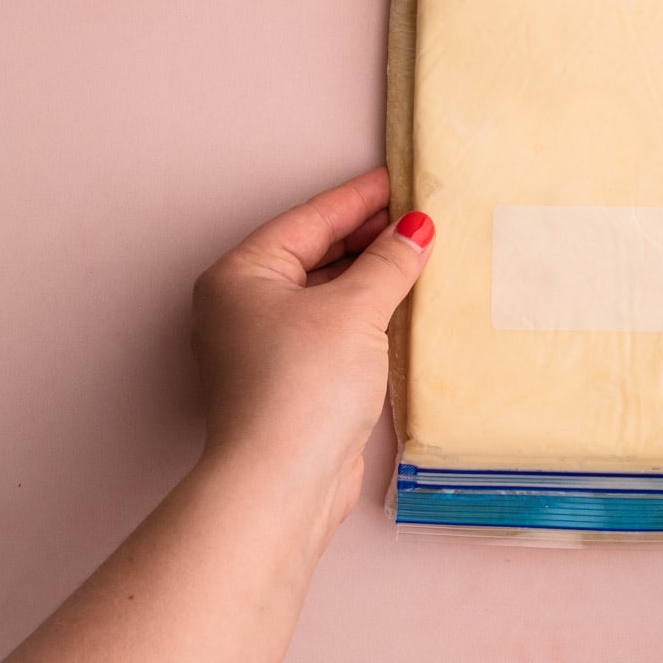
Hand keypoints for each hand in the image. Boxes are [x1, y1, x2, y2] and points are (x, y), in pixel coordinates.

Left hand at [191, 168, 433, 533]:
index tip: (402, 180)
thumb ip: (389, 262)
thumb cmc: (302, 387)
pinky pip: (332, 328)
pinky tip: (402, 303)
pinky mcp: (290, 379)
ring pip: (325, 293)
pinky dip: (365, 312)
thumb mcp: (355, 310)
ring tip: (420, 254)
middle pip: (315, 253)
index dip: (361, 198)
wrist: (283, 481)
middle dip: (369, 236)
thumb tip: (417, 229)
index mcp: (242, 274)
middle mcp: (244, 305)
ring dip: (370, 276)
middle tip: (421, 216)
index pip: (310, 220)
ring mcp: (264, 344)